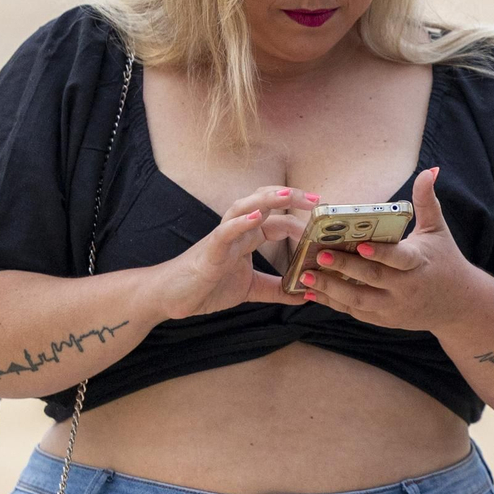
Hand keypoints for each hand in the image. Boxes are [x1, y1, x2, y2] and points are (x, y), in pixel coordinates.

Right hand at [154, 186, 316, 319]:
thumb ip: (276, 289)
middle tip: (317, 199)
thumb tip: (304, 294)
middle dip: (290, 197)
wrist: (169, 298)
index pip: (278, 221)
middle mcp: (237, 232)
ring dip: (266, 199)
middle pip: (263, 202)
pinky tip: (256, 218)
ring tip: (288, 195)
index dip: (301, 221)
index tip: (324, 225)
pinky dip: (240, 223)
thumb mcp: (250, 289)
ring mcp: (222, 239)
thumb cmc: (206, 286)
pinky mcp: (208, 252)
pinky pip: (224, 232)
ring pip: (244, 207)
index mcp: (247, 238)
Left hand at [298, 167, 478, 331]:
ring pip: (360, 300)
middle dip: (345, 268)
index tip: (360, 245)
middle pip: (373, 279)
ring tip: (307, 276)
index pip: (398, 259)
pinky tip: (312, 292)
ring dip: (331, 289)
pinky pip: (356, 312)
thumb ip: (427, 202)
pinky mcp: (385, 319)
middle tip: (320, 256)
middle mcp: (406, 288)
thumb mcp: (438, 230)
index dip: (379, 253)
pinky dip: (334, 303)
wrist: (459, 304)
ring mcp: (394, 307)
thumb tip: (429, 171)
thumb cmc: (445, 260)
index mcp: (419, 262)